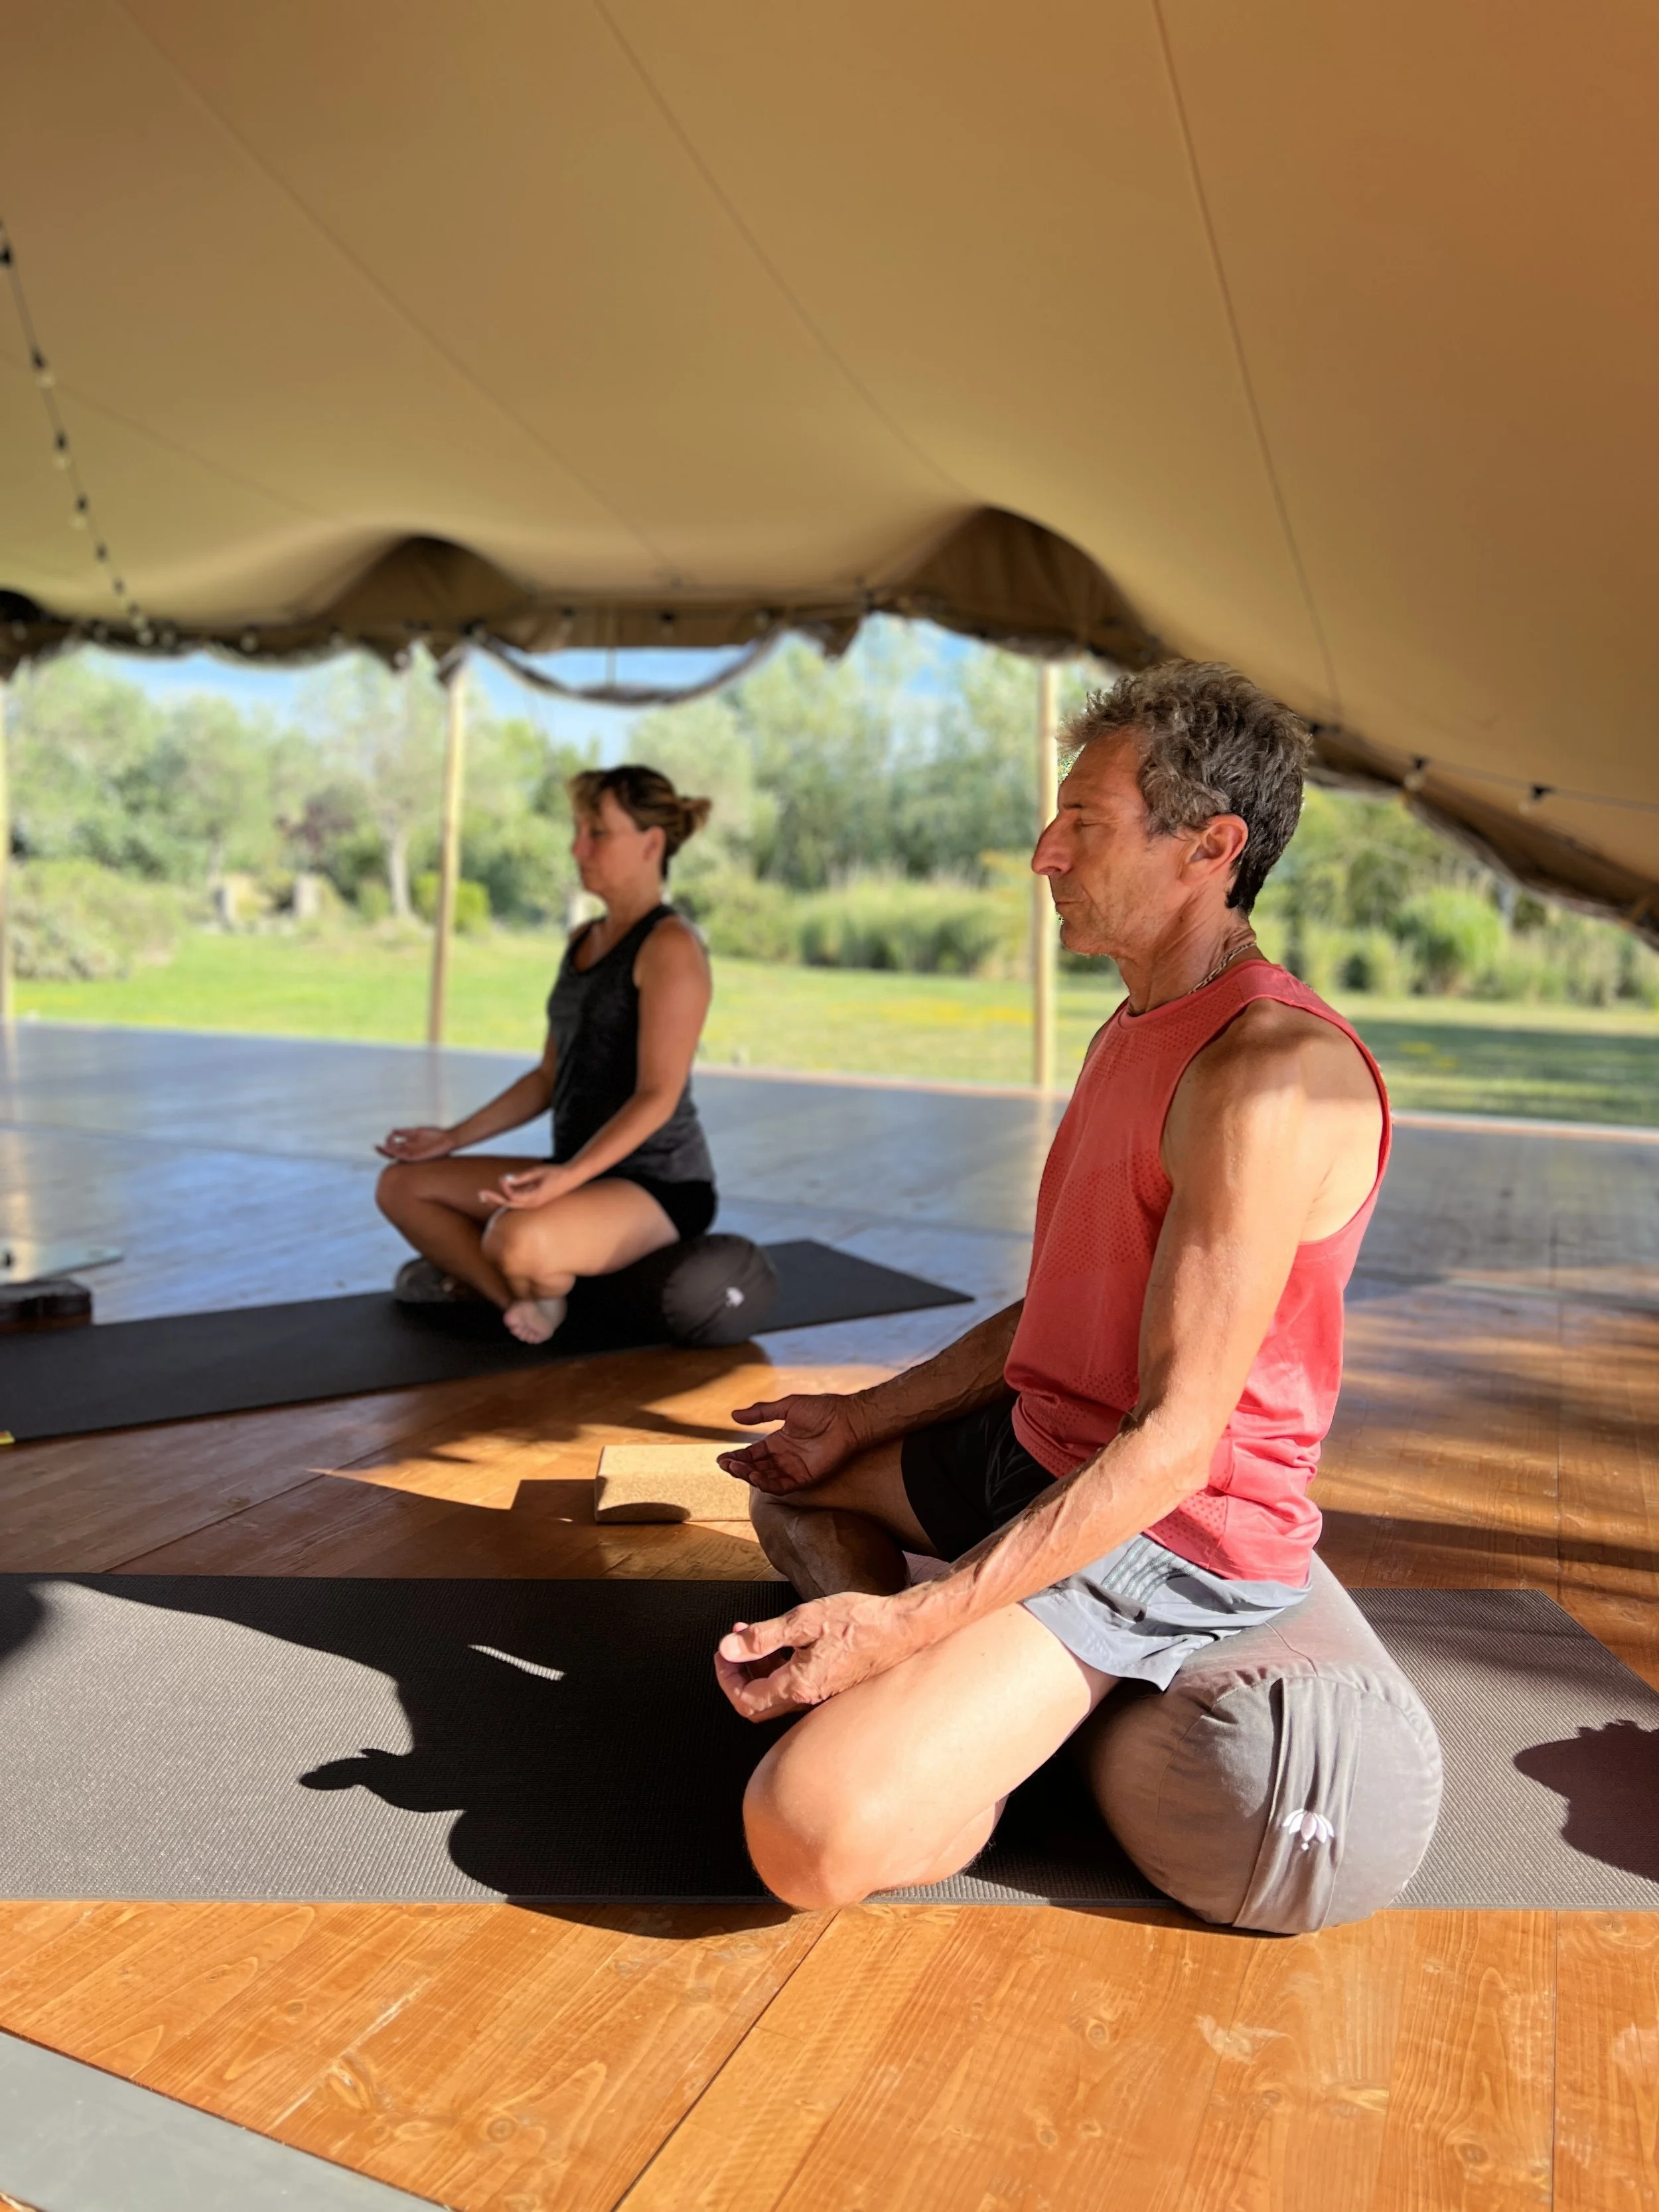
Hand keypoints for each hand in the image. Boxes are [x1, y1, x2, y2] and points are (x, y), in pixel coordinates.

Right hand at [376, 1126, 454, 1162]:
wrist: (447, 1138)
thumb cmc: (435, 1135)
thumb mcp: (417, 1131)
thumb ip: (405, 1132)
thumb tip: (393, 1131)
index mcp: (408, 1145)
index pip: (394, 1146)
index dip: (387, 1143)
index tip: (385, 1137)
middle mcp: (409, 1150)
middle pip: (393, 1152)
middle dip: (384, 1150)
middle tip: (375, 1146)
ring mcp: (413, 1154)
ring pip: (397, 1155)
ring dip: (389, 1152)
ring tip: (381, 1148)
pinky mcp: (418, 1157)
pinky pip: (405, 1157)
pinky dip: (398, 1154)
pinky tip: (393, 1151)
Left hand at [477, 1163, 573, 1210]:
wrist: (572, 1178)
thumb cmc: (555, 1173)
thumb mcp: (537, 1172)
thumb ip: (521, 1177)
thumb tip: (504, 1179)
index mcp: (534, 1198)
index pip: (512, 1197)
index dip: (505, 1187)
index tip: (503, 1178)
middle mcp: (532, 1204)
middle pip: (508, 1204)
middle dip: (494, 1199)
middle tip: (480, 1194)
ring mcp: (533, 1203)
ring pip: (512, 1205)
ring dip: (498, 1200)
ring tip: (484, 1196)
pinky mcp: (534, 1200)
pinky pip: (517, 1202)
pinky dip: (506, 1199)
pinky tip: (497, 1196)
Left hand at [714, 1591, 915, 1719]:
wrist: (902, 1628)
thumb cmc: (859, 1622)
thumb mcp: (803, 1621)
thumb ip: (762, 1637)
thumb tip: (729, 1648)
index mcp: (798, 1685)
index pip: (746, 1699)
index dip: (727, 1677)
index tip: (724, 1653)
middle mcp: (808, 1698)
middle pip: (757, 1703)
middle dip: (739, 1673)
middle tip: (734, 1645)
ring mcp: (821, 1694)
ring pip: (776, 1693)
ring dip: (759, 1666)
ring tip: (755, 1635)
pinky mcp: (832, 1685)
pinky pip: (795, 1685)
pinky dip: (780, 1665)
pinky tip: (785, 1641)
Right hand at [717, 1392, 867, 1494]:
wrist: (846, 1418)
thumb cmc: (821, 1409)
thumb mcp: (786, 1407)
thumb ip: (761, 1413)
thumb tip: (734, 1415)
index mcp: (778, 1442)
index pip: (752, 1453)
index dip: (736, 1457)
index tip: (721, 1459)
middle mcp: (783, 1457)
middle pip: (755, 1468)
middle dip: (739, 1468)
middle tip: (726, 1465)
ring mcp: (794, 1469)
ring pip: (766, 1479)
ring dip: (750, 1476)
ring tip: (737, 1469)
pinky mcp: (805, 1477)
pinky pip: (783, 1486)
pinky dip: (768, 1484)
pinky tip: (756, 1477)